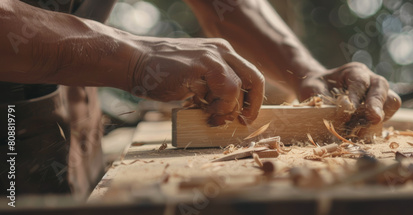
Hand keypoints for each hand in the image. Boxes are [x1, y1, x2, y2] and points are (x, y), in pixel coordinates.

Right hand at [128, 38, 264, 125]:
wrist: (133, 62)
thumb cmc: (159, 75)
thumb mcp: (193, 82)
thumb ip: (211, 90)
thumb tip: (228, 112)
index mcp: (222, 54)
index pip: (249, 77)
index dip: (251, 101)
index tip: (243, 118)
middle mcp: (223, 51)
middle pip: (255, 79)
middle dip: (252, 106)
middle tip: (242, 122)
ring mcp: (215, 54)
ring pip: (241, 87)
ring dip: (228, 109)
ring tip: (211, 115)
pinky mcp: (206, 61)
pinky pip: (229, 88)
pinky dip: (221, 104)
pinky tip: (205, 108)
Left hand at [300, 62, 400, 123]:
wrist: (319, 89)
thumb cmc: (316, 87)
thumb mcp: (313, 89)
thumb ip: (325, 100)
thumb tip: (340, 114)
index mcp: (354, 71)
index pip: (360, 81)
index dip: (356, 96)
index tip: (349, 109)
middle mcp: (370, 79)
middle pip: (382, 87)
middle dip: (377, 104)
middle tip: (373, 118)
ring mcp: (377, 93)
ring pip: (391, 101)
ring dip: (380, 116)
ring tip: (363, 129)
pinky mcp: (380, 108)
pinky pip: (387, 115)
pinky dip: (377, 125)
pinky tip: (362, 132)